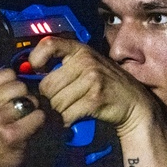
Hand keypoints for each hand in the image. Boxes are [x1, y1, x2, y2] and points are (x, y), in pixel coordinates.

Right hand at [0, 68, 45, 166]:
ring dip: (32, 109)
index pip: (7, 72)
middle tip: (15, 112)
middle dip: (23, 96)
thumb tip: (22, 67)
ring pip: (30, 99)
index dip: (13, 84)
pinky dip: (39, 121)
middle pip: (20, 84)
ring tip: (21, 120)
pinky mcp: (11, 134)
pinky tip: (28, 129)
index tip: (6, 98)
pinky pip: (38, 116)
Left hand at [30, 36, 157, 135]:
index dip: (36, 59)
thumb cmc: (107, 86)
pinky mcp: (94, 99)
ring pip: (56, 102)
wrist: (135, 104)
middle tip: (56, 105)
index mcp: (81, 50)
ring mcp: (91, 79)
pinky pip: (67, 114)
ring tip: (65, 113)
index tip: (38, 71)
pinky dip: (66, 121)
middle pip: (47, 85)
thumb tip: (31, 75)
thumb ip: (65, 65)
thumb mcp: (88, 66)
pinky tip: (71, 120)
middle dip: (48, 99)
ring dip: (57, 113)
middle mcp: (86, 61)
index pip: (48, 44)